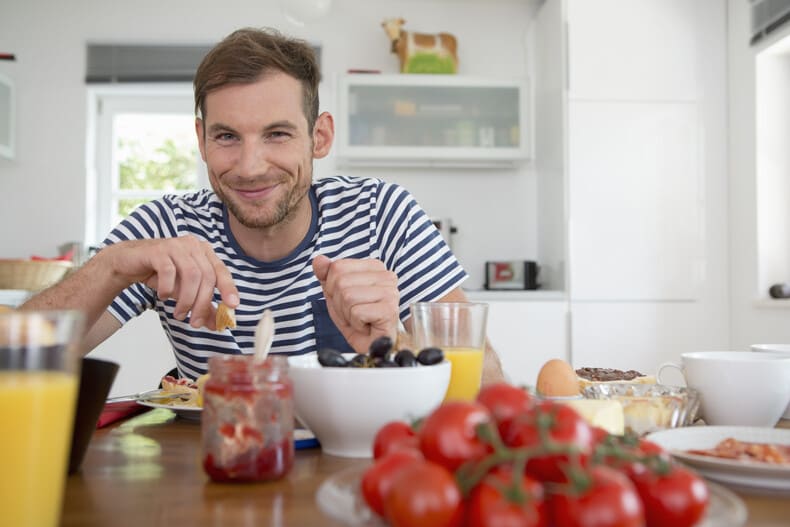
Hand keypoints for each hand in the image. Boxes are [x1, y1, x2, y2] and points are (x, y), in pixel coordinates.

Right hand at [102, 236, 238, 328]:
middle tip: (195, 322)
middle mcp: (193, 245)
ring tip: (179, 314)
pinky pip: (169, 271)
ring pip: (191, 275)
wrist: (127, 263)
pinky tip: (163, 295)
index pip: (221, 271)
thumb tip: (218, 324)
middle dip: (202, 303)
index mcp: (204, 252)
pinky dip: (167, 288)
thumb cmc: (159, 274)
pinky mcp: (157, 250)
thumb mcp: (184, 291)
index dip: (228, 288)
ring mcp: (175, 245)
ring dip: (186, 299)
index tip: (233, 306)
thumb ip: (202, 305)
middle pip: (206, 276)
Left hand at [312, 255, 399, 353]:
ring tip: (360, 320)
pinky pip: (357, 312)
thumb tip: (319, 260)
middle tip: (353, 314)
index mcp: (374, 267)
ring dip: (347, 314)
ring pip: (348, 296)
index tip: (347, 301)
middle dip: (339, 303)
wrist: (373, 346)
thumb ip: (327, 275)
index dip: (333, 288)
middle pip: (341, 282)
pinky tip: (366, 326)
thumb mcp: (336, 295)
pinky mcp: (390, 309)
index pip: (338, 266)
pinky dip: (356, 324)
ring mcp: (390, 292)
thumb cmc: (359, 320)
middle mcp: (386, 276)